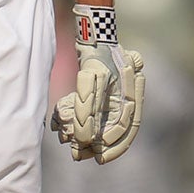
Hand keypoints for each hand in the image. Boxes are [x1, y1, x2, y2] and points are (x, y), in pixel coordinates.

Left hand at [54, 5, 143, 162]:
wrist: (93, 36)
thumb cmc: (96, 55)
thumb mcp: (92, 79)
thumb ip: (88, 108)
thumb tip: (84, 138)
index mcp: (132, 97)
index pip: (126, 128)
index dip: (114, 145)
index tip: (98, 156)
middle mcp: (125, 100)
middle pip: (114, 131)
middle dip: (96, 145)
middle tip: (79, 156)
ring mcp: (113, 98)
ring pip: (100, 125)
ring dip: (83, 134)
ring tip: (66, 140)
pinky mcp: (99, 96)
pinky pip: (90, 115)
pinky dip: (76, 121)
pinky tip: (61, 124)